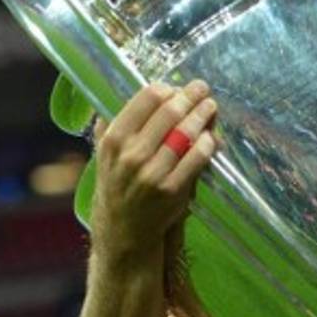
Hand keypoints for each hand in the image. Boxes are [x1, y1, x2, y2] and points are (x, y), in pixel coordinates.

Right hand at [90, 80, 218, 260]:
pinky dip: (207, 143)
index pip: (146, 99)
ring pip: (186, 133)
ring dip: (203, 115)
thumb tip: (130, 93)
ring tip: (210, 106)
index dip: (167, 89)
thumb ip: (113, 123)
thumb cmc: (116, 184)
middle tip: (202, 88)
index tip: (176, 87)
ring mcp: (153, 173)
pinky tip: (211, 136)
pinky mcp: (173, 190)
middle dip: (190, 96)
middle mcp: (131, 154)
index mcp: (114, 139)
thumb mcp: (104, 152)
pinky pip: (197, 158)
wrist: (123, 228)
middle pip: (170, 112)